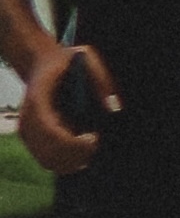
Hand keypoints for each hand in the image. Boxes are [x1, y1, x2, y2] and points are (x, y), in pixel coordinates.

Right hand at [14, 41, 113, 171]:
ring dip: (73, 161)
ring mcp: (28, 131)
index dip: (73, 143)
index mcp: (37, 101)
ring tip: (89, 142)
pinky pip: (48, 160)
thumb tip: (113, 107)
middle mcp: (27, 120)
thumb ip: (101, 79)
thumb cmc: (65, 60)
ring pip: (49, 161)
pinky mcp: (32, 139)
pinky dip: (67, 160)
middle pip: (49, 154)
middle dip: (77, 155)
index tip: (94, 137)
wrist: (41, 63)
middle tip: (95, 141)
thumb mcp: (85, 56)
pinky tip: (81, 144)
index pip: (50, 133)